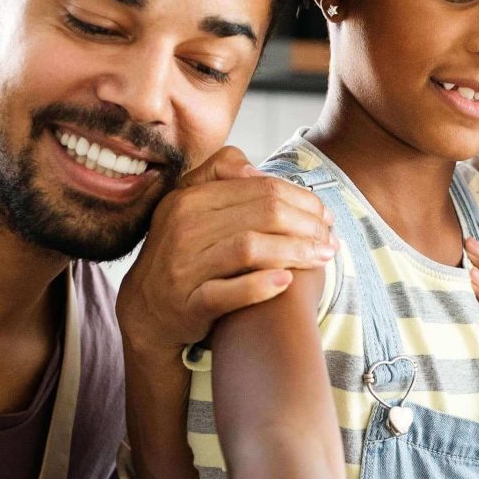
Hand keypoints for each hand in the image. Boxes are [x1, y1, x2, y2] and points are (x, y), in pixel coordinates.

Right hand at [118, 147, 334, 355]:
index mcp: (190, 198)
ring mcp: (184, 267)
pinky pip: (229, 292)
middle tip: (331, 240)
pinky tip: (287, 281)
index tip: (325, 216)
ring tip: (322, 258)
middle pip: (263, 214)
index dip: (302, 200)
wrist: (147, 309)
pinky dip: (261, 285)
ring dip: (295, 252)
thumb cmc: (183, 253)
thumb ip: (219, 175)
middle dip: (307, 225)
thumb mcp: (191, 206)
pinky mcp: (189, 304)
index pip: (261, 188)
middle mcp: (184, 228)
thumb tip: (255, 169)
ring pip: (250, 249)